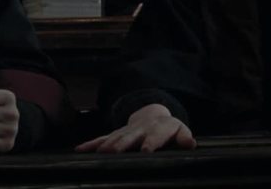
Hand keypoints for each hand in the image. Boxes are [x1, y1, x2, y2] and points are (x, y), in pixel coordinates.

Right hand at [75, 103, 195, 152]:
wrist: (153, 116)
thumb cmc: (168, 129)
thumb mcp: (180, 131)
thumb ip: (184, 137)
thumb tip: (190, 143)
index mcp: (159, 128)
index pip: (156, 135)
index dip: (151, 142)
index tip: (146, 151)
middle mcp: (141, 128)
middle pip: (131, 136)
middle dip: (122, 144)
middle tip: (114, 153)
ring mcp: (126, 131)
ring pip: (115, 138)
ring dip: (106, 146)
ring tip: (99, 154)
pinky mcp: (115, 134)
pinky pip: (102, 139)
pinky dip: (91, 145)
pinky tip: (79, 150)